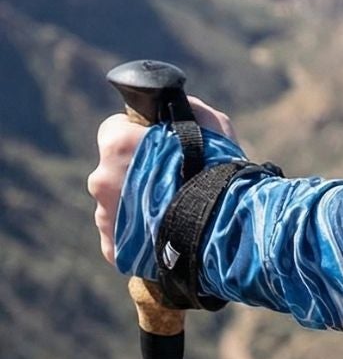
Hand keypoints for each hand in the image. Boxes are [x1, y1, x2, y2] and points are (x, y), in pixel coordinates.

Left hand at [87, 95, 235, 265]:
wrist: (224, 226)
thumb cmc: (216, 169)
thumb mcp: (208, 123)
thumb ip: (180, 113)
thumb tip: (169, 110)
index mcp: (116, 145)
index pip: (113, 128)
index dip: (136, 133)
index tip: (155, 142)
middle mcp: (101, 180)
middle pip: (113, 169)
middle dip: (134, 170)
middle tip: (168, 177)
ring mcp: (104, 217)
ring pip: (116, 202)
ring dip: (135, 201)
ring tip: (170, 207)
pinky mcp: (112, 248)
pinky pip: (121, 234)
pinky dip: (137, 231)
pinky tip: (164, 228)